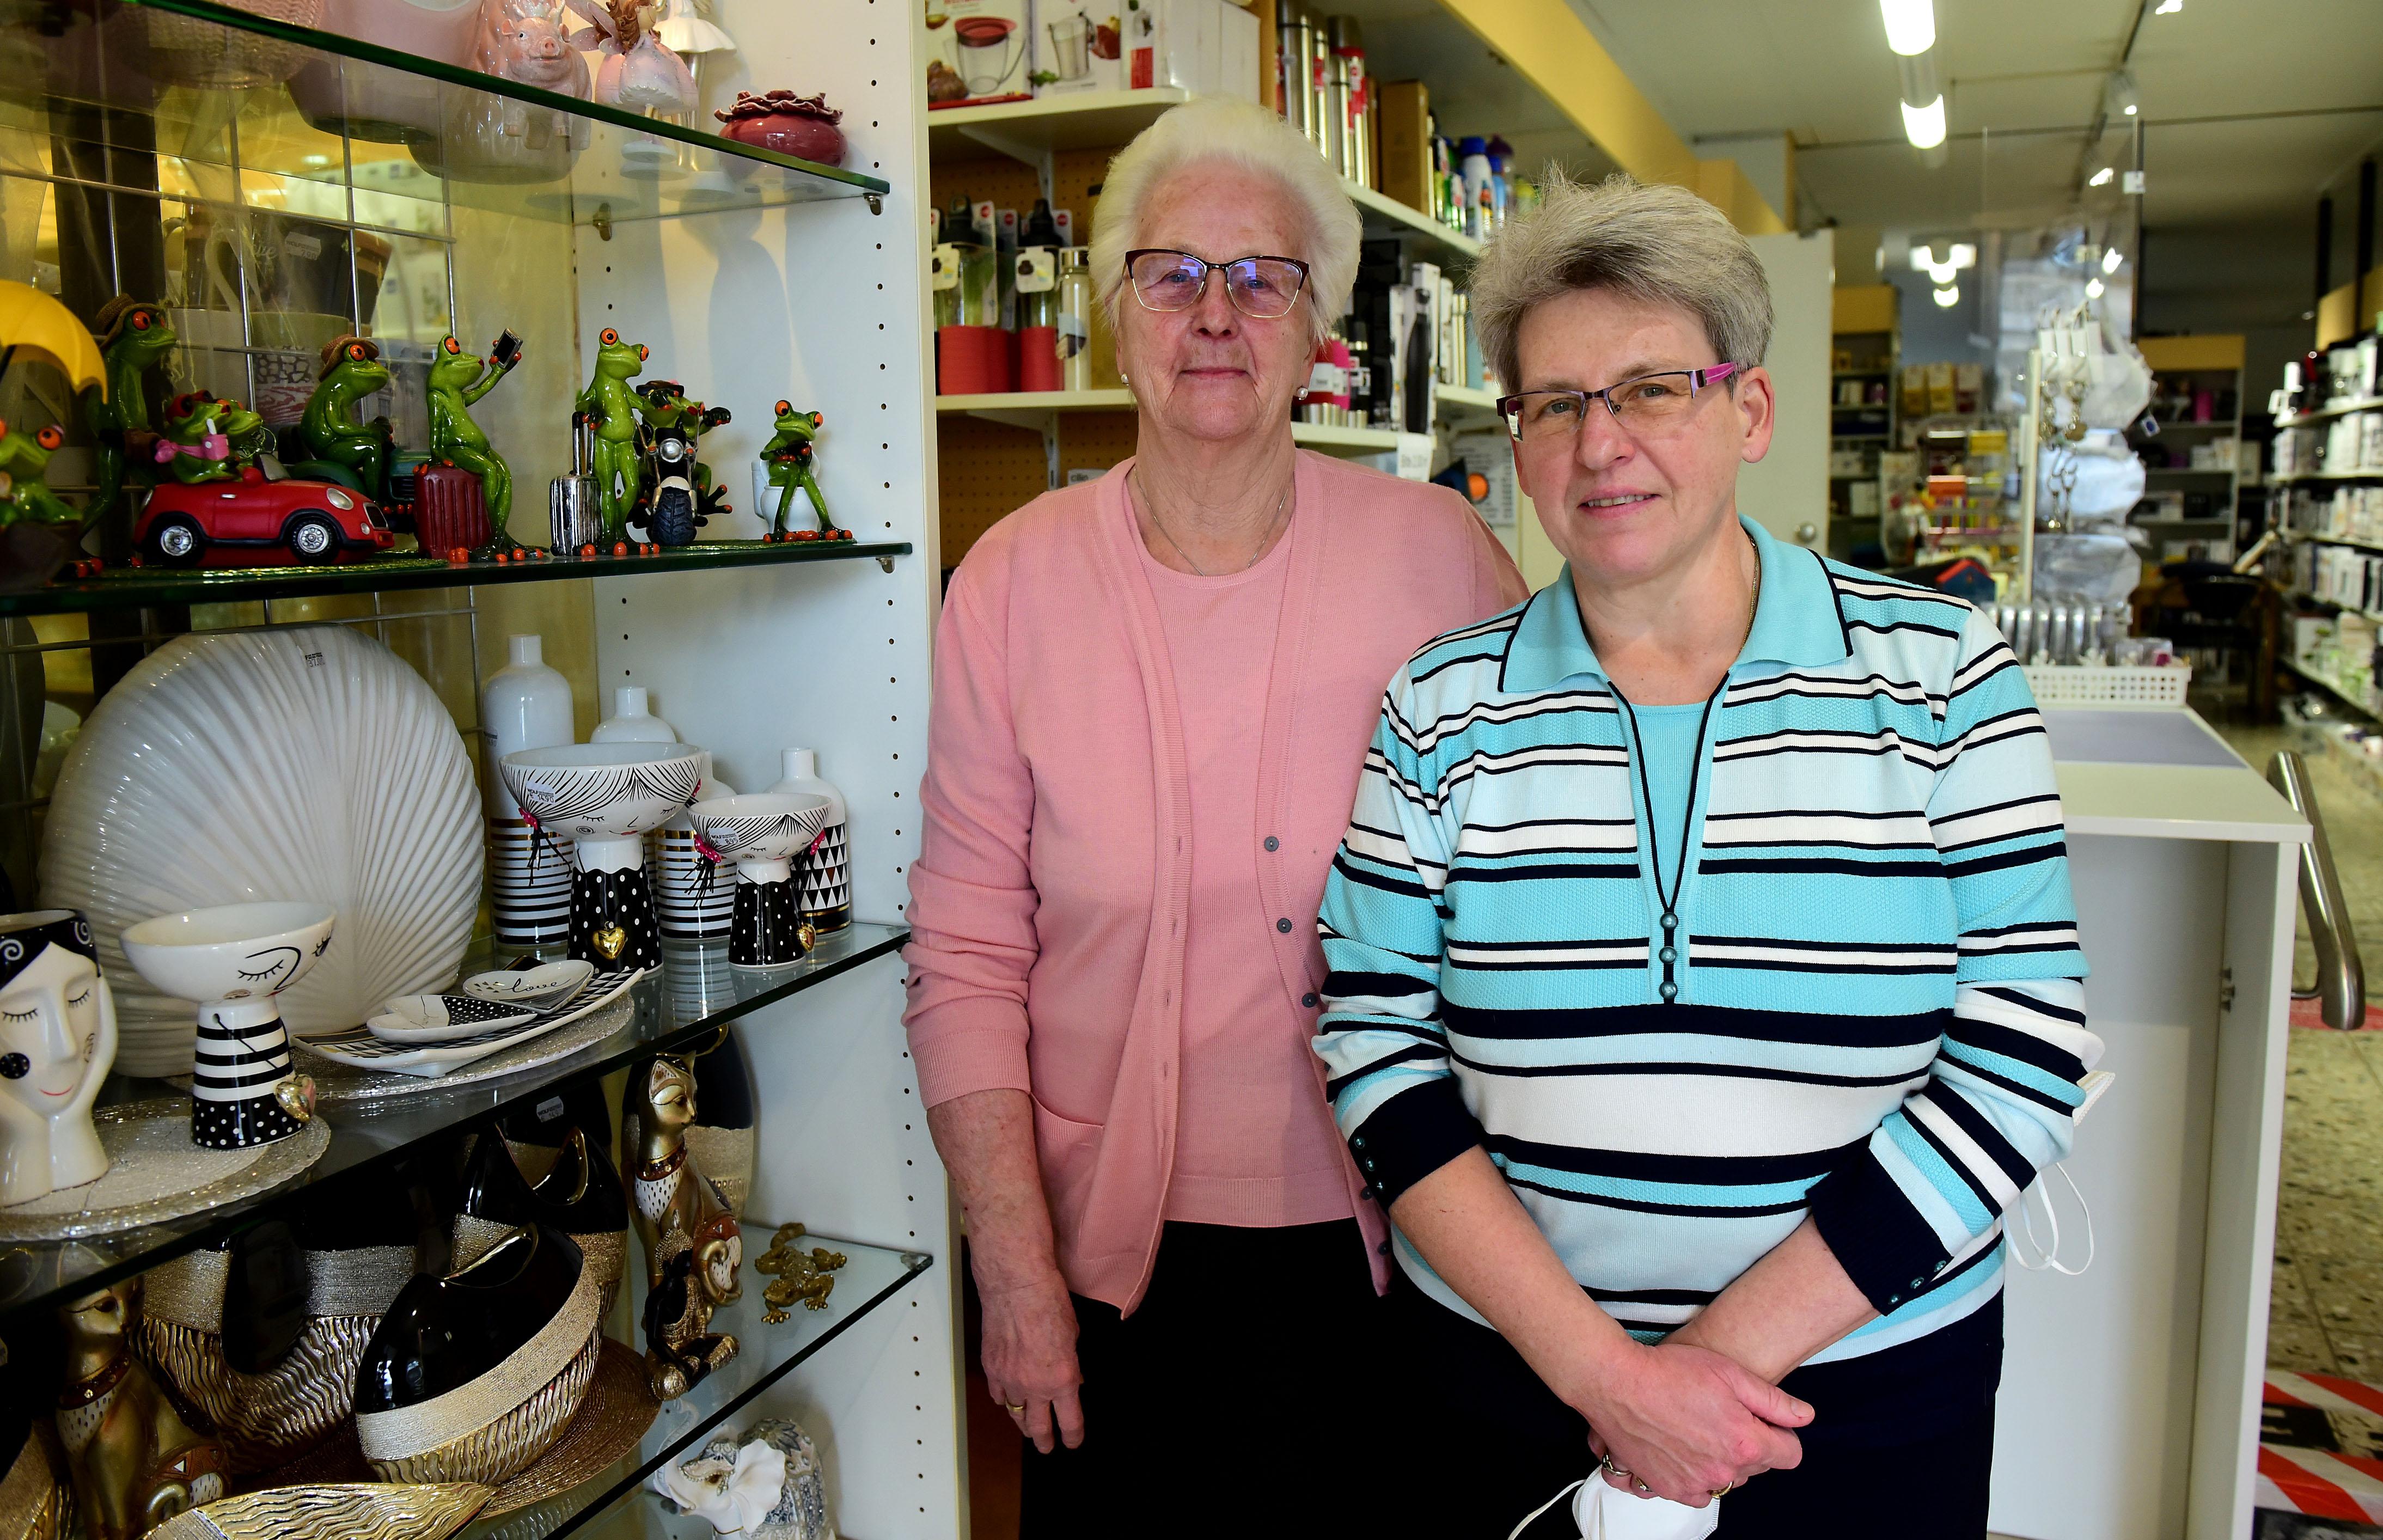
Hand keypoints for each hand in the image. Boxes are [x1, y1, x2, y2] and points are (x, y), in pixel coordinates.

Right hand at [977, 1272, 1084, 1453]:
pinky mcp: (991, 1368)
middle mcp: (1035, 1386)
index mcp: (1062, 1380)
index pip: (1070, 1421)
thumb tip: (1072, 1379)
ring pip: (1014, 1414)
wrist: (1017, 1286)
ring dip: (1022, 1423)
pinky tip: (1007, 1399)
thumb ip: (1072, 1365)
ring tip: (1027, 1429)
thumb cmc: (1049, 1303)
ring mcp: (1009, 1379)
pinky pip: (998, 1394)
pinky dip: (1004, 1398)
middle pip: (1038, 1428)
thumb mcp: (1074, 1337)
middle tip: (1046, 1447)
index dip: (1072, 1437)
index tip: (1073, 1442)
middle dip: (1044, 1441)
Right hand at [1570, 1341, 1810, 1505]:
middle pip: (1757, 1468)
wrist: (1616, 1382)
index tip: (1763, 1420)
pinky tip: (1683, 1449)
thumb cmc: (1670, 1372)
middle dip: (1749, 1446)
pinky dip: (1695, 1476)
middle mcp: (1722, 1471)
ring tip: (1700, 1430)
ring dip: (1722, 1462)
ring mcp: (1693, 1483)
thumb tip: (1805, 1417)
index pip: (1790, 1455)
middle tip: (1724, 1416)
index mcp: (1744, 1443)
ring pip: (1726, 1482)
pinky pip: (1695, 1493)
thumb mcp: (1731, 1373)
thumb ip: (1774, 1400)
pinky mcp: (1666, 1488)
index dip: (1781, 1434)